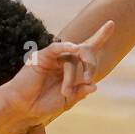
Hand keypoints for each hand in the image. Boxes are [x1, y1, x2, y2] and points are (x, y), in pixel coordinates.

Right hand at [0, 21, 114, 125]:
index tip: (111, 24)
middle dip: (90, 65)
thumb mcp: (67, 101)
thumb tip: (95, 85)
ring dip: (73, 73)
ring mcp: (52, 58)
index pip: (86, 51)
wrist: (23, 109)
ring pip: (71, 56)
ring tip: (68, 87)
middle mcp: (62, 60)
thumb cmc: (42, 106)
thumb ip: (80, 92)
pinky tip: (75, 48)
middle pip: (83, 53)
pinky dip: (66, 46)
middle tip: (87, 79)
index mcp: (69, 69)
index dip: (99, 37)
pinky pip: (56, 48)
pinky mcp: (42, 57)